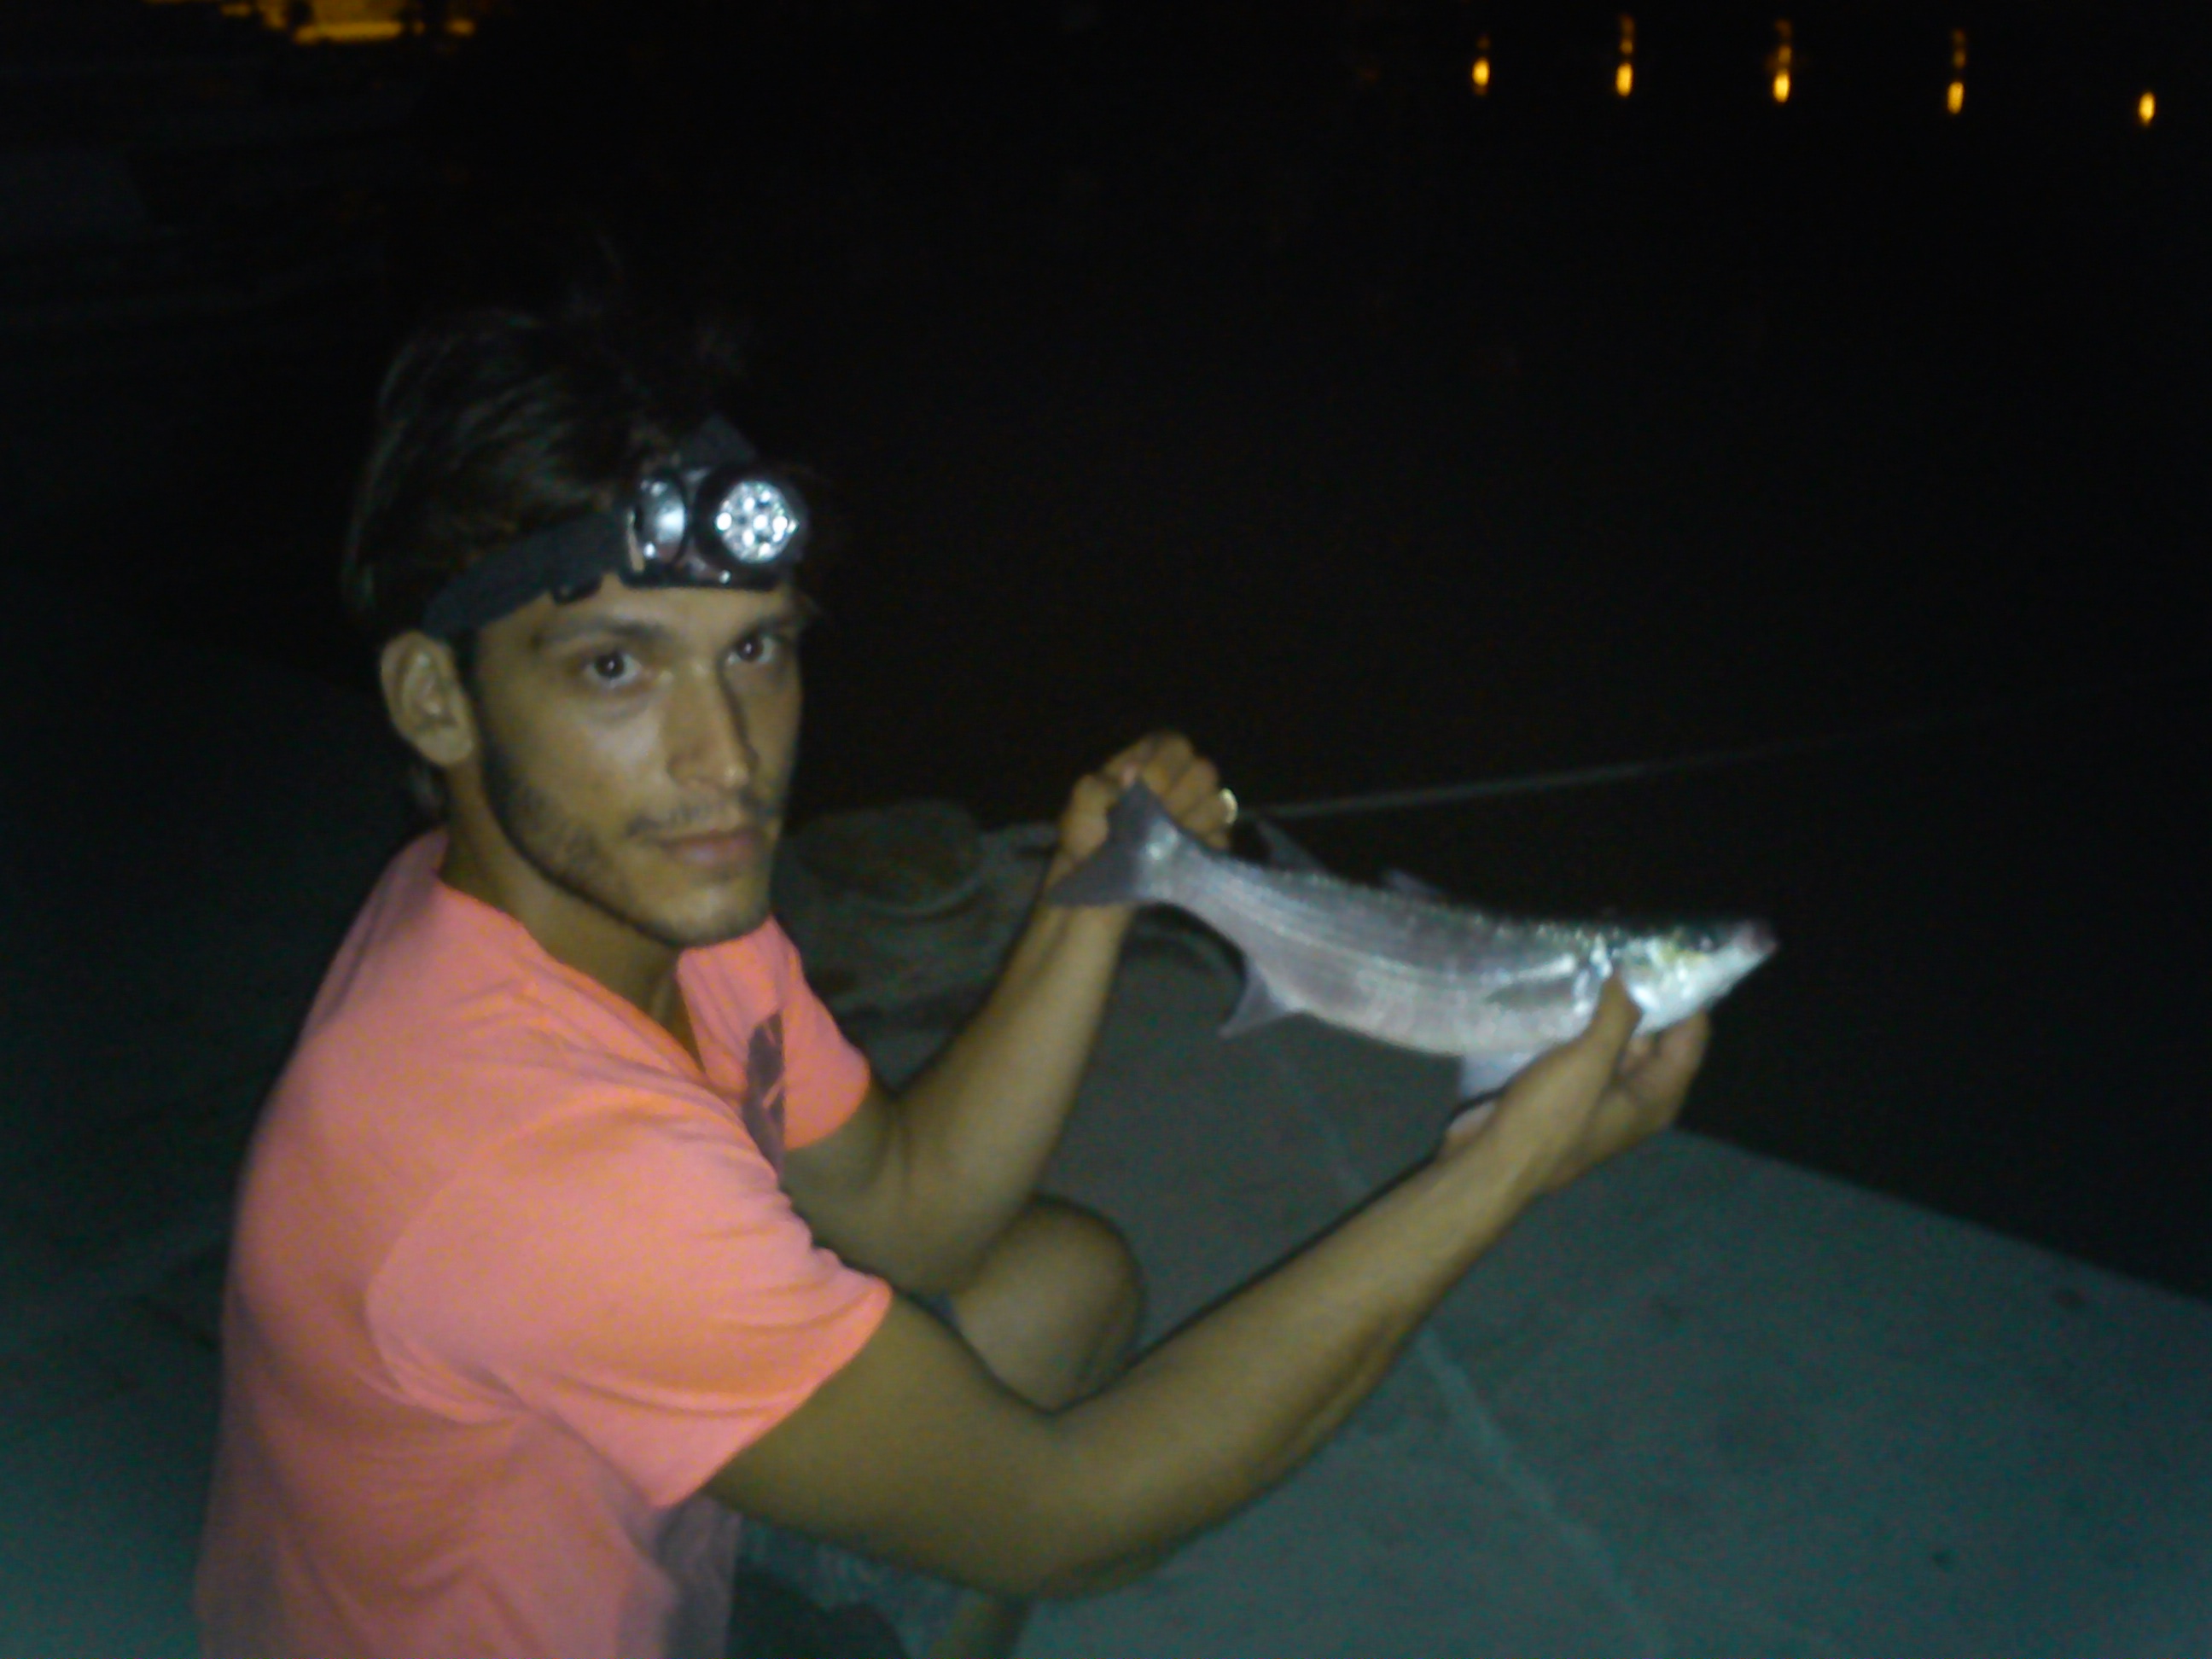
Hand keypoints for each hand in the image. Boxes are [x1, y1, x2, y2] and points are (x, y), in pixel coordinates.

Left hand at [1047, 731, 1234, 886]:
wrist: (1094, 883)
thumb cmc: (1087, 836)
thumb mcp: (1081, 809)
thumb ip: (1098, 787)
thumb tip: (1131, 774)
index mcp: (1150, 762)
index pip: (1176, 746)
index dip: (1163, 765)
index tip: (1142, 789)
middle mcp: (1181, 781)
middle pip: (1205, 772)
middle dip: (1179, 797)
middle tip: (1153, 819)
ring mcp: (1200, 812)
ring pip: (1220, 805)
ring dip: (1192, 823)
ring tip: (1163, 841)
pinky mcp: (1209, 845)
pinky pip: (1222, 841)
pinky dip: (1200, 849)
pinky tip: (1175, 858)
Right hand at [1438, 977, 1707, 1194]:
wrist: (1492, 1162)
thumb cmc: (1551, 1117)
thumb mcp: (1589, 1062)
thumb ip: (1618, 1017)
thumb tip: (1632, 977)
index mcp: (1656, 1098)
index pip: (1690, 1040)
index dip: (1688, 999)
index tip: (1674, 956)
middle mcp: (1636, 1099)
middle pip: (1656, 1042)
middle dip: (1645, 999)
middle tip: (1632, 950)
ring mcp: (1600, 1098)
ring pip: (1616, 1046)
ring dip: (1609, 1010)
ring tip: (1600, 961)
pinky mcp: (1568, 1094)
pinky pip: (1585, 1054)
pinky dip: (1583, 1027)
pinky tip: (1568, 994)